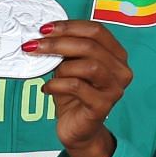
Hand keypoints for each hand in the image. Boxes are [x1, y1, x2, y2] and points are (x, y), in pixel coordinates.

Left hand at [29, 20, 132, 156]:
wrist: (78, 129)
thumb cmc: (74, 96)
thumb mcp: (70, 66)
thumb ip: (65, 50)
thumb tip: (44, 34)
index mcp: (116, 55)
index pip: (97, 30)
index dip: (70, 26)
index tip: (45, 29)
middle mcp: (121, 70)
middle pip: (91, 46)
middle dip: (58, 43)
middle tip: (34, 45)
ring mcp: (114, 89)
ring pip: (89, 65)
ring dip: (61, 65)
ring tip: (48, 73)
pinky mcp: (103, 105)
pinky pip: (78, 87)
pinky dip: (57, 85)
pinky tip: (48, 88)